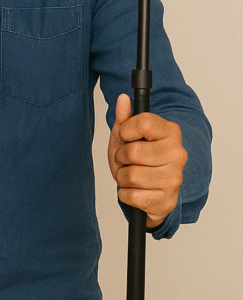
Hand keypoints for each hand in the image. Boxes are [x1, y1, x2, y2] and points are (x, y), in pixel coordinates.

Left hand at [107, 93, 186, 227]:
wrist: (149, 190)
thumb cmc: (137, 159)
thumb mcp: (126, 136)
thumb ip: (123, 118)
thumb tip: (122, 99)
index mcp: (170, 132)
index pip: (142, 122)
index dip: (126, 130)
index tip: (126, 136)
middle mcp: (178, 154)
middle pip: (133, 151)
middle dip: (121, 157)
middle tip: (127, 160)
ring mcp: (175, 179)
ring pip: (130, 175)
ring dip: (122, 177)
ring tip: (131, 174)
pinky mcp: (167, 201)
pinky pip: (131, 196)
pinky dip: (125, 194)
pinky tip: (135, 190)